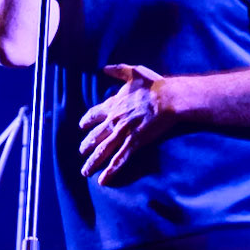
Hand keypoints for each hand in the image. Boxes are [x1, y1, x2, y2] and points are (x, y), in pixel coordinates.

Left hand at [79, 64, 174, 185]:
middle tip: (81, 152)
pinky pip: (119, 159)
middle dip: (87, 145)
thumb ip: (118, 70)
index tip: (81, 125)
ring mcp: (123, 133)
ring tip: (85, 171)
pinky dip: (110, 170)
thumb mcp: (133, 72)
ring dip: (93, 162)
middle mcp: (114, 120)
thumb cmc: (153, 85)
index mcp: (113, 104)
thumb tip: (104, 68)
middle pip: (95, 136)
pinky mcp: (134, 143)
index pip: (94, 114)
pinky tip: (102, 180)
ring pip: (103, 151)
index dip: (87, 120)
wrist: (167, 98)